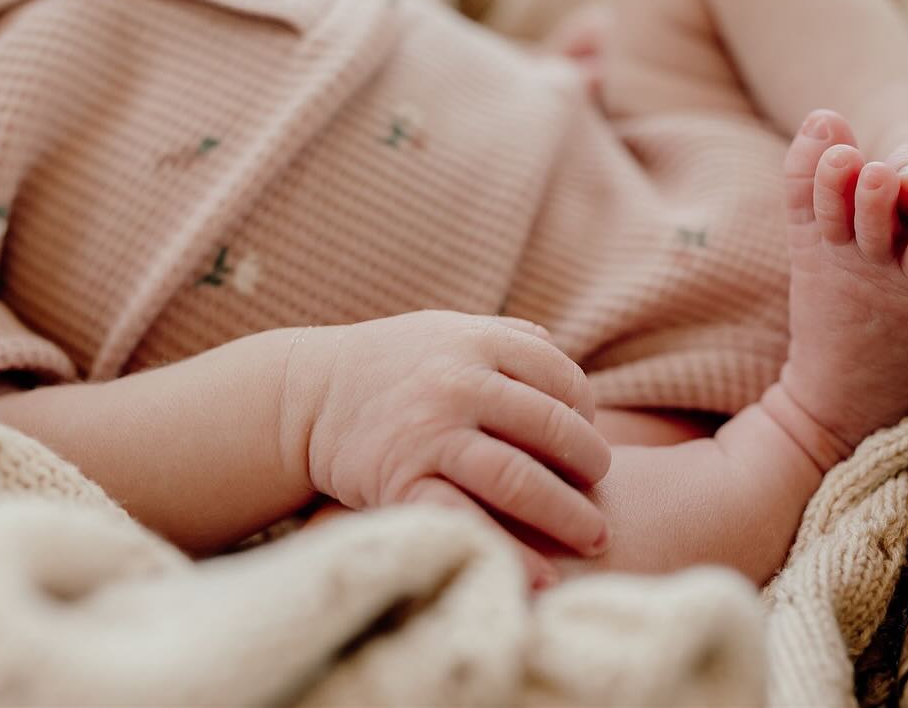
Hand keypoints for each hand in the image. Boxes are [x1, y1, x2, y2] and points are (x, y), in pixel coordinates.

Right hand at [282, 311, 610, 585]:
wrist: (305, 394)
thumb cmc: (391, 365)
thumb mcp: (446, 331)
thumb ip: (503, 337)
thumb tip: (556, 345)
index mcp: (479, 343)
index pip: (564, 381)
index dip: (586, 418)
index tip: (587, 446)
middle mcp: (459, 384)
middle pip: (552, 429)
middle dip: (589, 468)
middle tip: (601, 498)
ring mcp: (430, 434)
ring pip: (518, 478)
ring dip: (567, 515)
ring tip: (594, 538)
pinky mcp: (400, 481)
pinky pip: (464, 519)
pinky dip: (508, 552)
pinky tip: (540, 577)